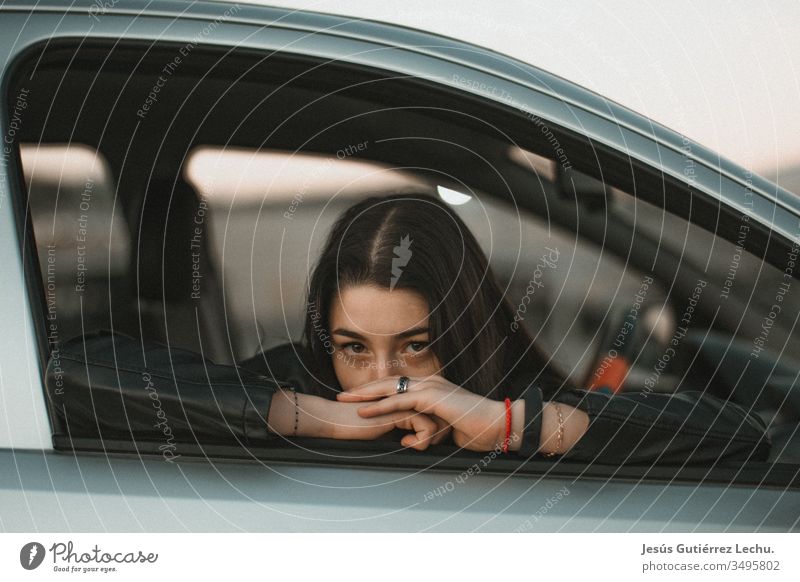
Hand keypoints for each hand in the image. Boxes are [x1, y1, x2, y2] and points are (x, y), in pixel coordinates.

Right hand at [323, 400, 443, 450]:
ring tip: (413, 445)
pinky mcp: (401, 410)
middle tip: (424, 446)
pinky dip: (421, 440)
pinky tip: (404, 443)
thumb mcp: (384, 431)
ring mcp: (405, 402)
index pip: (433, 414)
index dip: (435, 432)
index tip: (425, 445)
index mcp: (404, 401)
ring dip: (430, 439)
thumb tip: (413, 442)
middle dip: (438, 435)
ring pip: (437, 420)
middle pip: (440, 416)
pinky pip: (426, 426)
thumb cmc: (353, 427)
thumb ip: (399, 430)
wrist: (335, 421)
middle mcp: (407, 398)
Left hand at [337, 376, 508, 451]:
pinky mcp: (431, 398)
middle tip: (341, 397)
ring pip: (389, 389)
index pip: (396, 387)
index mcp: (431, 388)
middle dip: (362, 390)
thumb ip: (423, 431)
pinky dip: (379, 407)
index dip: (375, 392)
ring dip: (364, 396)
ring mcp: (430, 387)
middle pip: (387, 383)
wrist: (495, 424)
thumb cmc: (475, 429)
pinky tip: (364, 411)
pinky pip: (400, 402)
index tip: (356, 399)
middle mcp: (428, 383)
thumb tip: (407, 439)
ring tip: (344, 401)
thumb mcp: (443, 431)